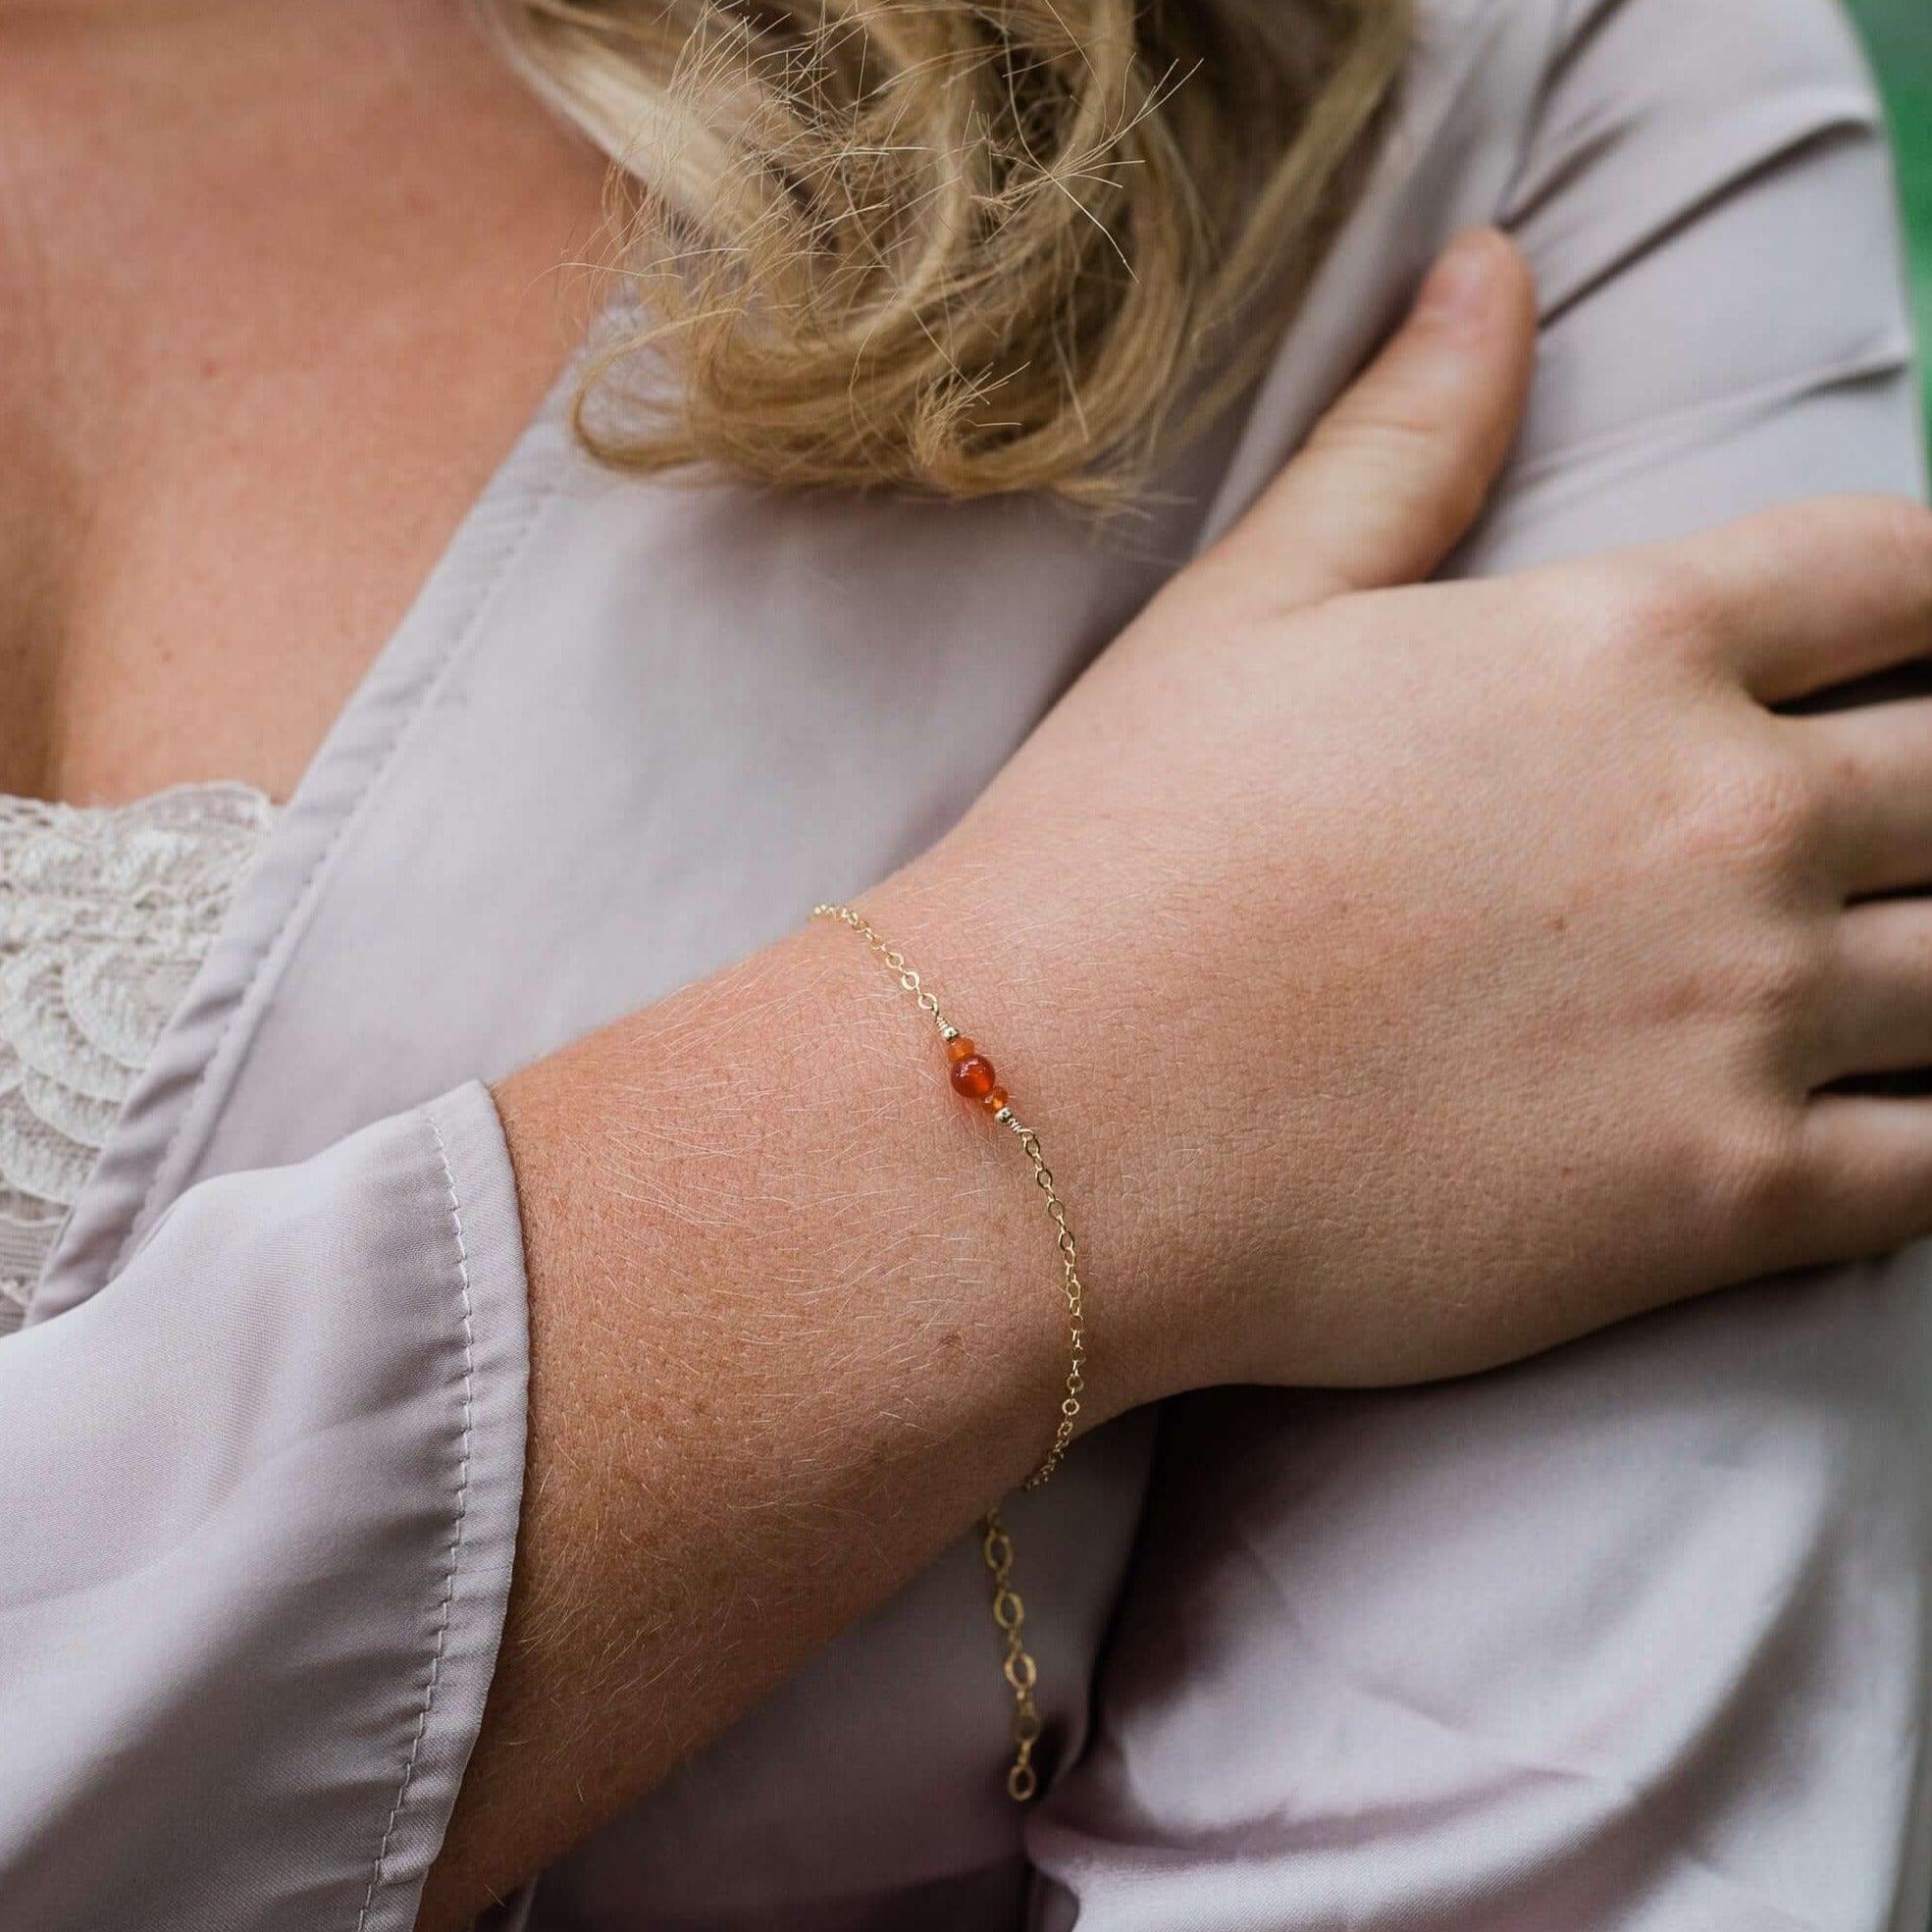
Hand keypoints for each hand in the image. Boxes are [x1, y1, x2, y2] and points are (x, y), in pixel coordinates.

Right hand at [877, 228, 1931, 1403]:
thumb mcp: (1247, 611)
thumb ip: (1405, 442)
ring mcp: (1743, 1016)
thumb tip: (1492, 267)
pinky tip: (1868, 1122)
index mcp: (1620, 645)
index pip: (1900, 572)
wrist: (1040, 1117)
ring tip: (1875, 975)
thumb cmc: (1120, 854)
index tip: (1920, 648)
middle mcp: (1724, 812)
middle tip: (1885, 831)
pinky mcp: (1721, 1203)